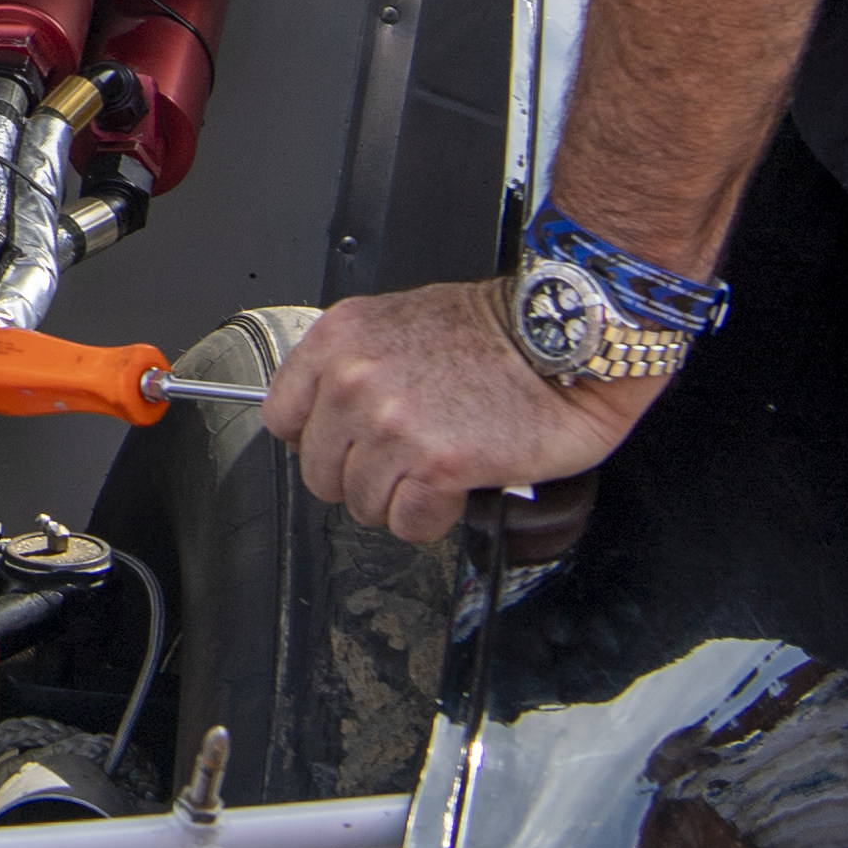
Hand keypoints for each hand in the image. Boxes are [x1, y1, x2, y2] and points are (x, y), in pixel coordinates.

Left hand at [259, 281, 663, 548]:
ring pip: (362, 504)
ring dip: (400, 498)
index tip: (349, 444)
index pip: (282, 419)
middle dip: (362, 475)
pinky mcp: (437, 464)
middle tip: (406, 458)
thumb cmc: (495, 331)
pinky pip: (408, 523)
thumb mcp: (396, 324)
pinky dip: (433, 517)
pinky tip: (456, 487)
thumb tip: (326, 419)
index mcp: (338, 341)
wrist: (565, 336)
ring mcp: (393, 424)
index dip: (320, 442)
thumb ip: (351, 368)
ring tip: (437, 467)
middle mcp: (354, 380)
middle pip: (320, 473)